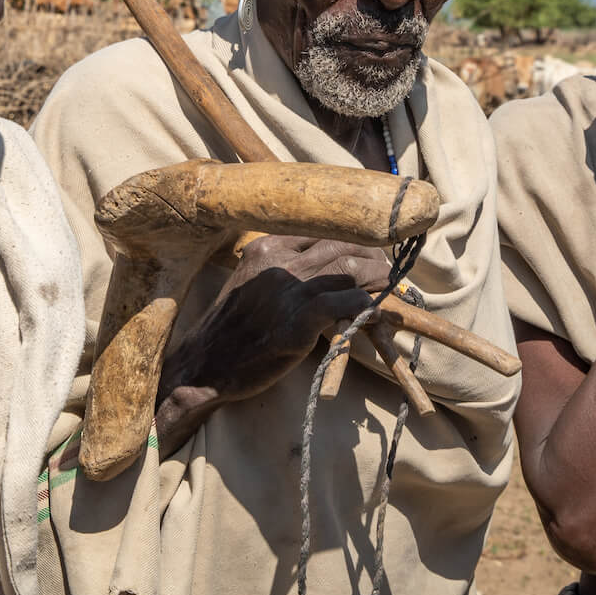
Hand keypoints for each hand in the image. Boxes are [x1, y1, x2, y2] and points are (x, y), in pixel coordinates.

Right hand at [162, 236, 390, 407]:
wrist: (204, 365)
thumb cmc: (230, 328)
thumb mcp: (251, 282)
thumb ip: (283, 269)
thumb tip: (326, 268)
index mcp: (267, 247)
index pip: (322, 229)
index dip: (351, 239)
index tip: (368, 250)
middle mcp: (279, 261)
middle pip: (342, 244)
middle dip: (371, 255)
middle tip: (386, 270)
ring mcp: (290, 290)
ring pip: (350, 269)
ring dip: (378, 278)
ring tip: (391, 287)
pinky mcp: (300, 321)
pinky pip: (349, 303)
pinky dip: (370, 306)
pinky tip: (378, 313)